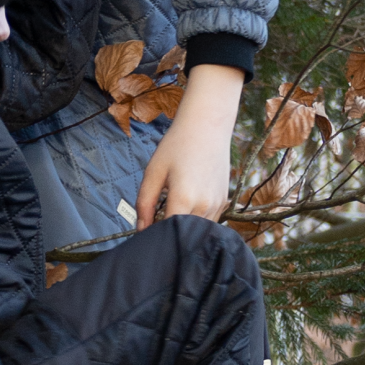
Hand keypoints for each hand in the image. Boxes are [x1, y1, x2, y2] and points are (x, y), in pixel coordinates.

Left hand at [134, 62, 244, 228]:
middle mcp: (204, 206)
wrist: (207, 127)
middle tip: (155, 223)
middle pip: (184, 236)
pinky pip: (208, 222)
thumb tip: (141, 229)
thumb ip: (144, 204)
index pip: (168, 233)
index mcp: (184, 199)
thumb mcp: (153, 173)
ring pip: (197, 231)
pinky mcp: (223, 201)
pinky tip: (186, 206)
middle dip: (169, 234)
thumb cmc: (177, 146)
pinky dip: (196, 221)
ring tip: (170, 212)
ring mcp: (217, 205)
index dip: (155, 237)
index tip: (145, 234)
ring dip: (183, 228)